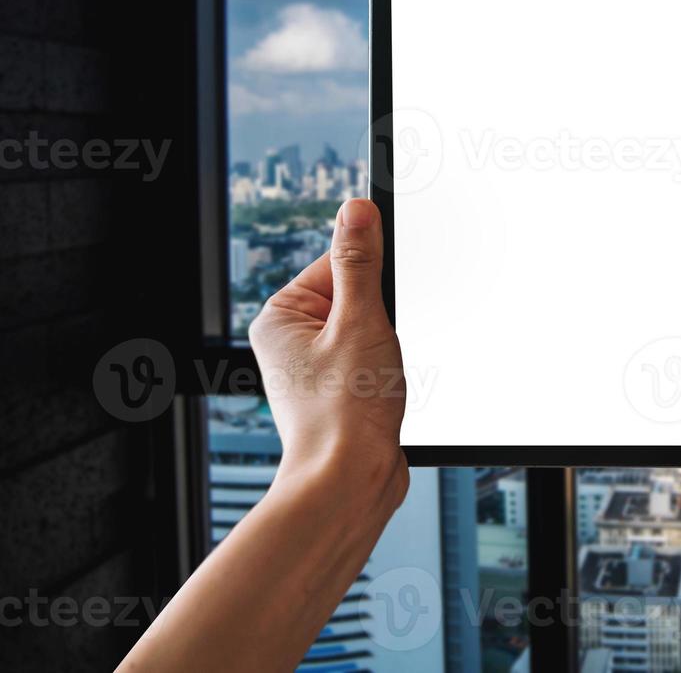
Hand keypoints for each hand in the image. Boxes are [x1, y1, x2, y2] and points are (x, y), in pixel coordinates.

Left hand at [249, 198, 407, 499]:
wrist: (350, 481)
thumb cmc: (345, 412)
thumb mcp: (360, 321)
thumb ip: (360, 261)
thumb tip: (356, 210)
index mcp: (280, 316)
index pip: (337, 263)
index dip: (372, 280)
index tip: (385, 300)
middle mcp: (291, 341)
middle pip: (356, 297)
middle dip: (382, 317)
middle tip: (378, 347)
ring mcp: (314, 368)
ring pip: (370, 329)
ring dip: (389, 345)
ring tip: (379, 374)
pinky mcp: (339, 390)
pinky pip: (373, 358)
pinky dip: (389, 368)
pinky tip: (385, 390)